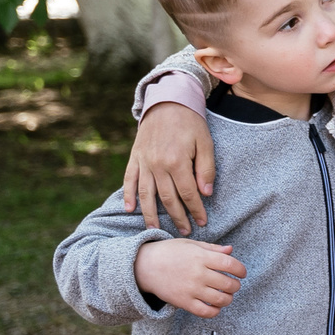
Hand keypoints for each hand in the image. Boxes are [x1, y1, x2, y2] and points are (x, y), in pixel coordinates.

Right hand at [124, 101, 214, 233]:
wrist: (166, 102)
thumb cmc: (190, 123)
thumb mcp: (205, 143)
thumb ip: (206, 169)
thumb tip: (206, 194)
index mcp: (177, 161)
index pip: (188, 194)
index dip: (196, 210)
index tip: (202, 222)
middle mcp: (157, 165)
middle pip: (167, 199)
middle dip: (177, 218)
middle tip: (185, 232)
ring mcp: (144, 162)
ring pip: (146, 195)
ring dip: (151, 215)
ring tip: (156, 231)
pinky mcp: (135, 158)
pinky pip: (129, 180)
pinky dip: (129, 196)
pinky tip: (130, 210)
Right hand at [134, 239, 245, 316]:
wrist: (144, 266)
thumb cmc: (169, 253)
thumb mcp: (190, 244)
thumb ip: (212, 248)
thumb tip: (231, 250)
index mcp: (201, 257)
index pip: (231, 264)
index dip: (241, 270)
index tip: (241, 273)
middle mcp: (198, 273)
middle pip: (228, 284)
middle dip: (236, 286)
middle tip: (233, 285)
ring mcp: (191, 289)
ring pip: (220, 299)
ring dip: (228, 299)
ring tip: (225, 295)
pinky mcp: (183, 302)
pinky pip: (206, 312)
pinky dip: (215, 311)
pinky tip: (215, 306)